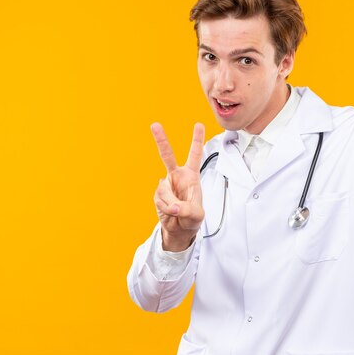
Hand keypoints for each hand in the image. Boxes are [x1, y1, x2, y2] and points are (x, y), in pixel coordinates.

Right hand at [151, 122, 204, 250]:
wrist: (179, 229)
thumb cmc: (192, 218)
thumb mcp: (196, 215)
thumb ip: (186, 209)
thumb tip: (173, 206)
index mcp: (191, 176)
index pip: (194, 155)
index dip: (197, 139)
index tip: (199, 125)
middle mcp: (177, 176)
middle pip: (167, 155)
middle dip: (161, 140)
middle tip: (155, 125)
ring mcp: (166, 185)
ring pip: (164, 189)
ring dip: (171, 203)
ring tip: (177, 210)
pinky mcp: (157, 194)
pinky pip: (160, 199)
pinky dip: (165, 208)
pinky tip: (170, 211)